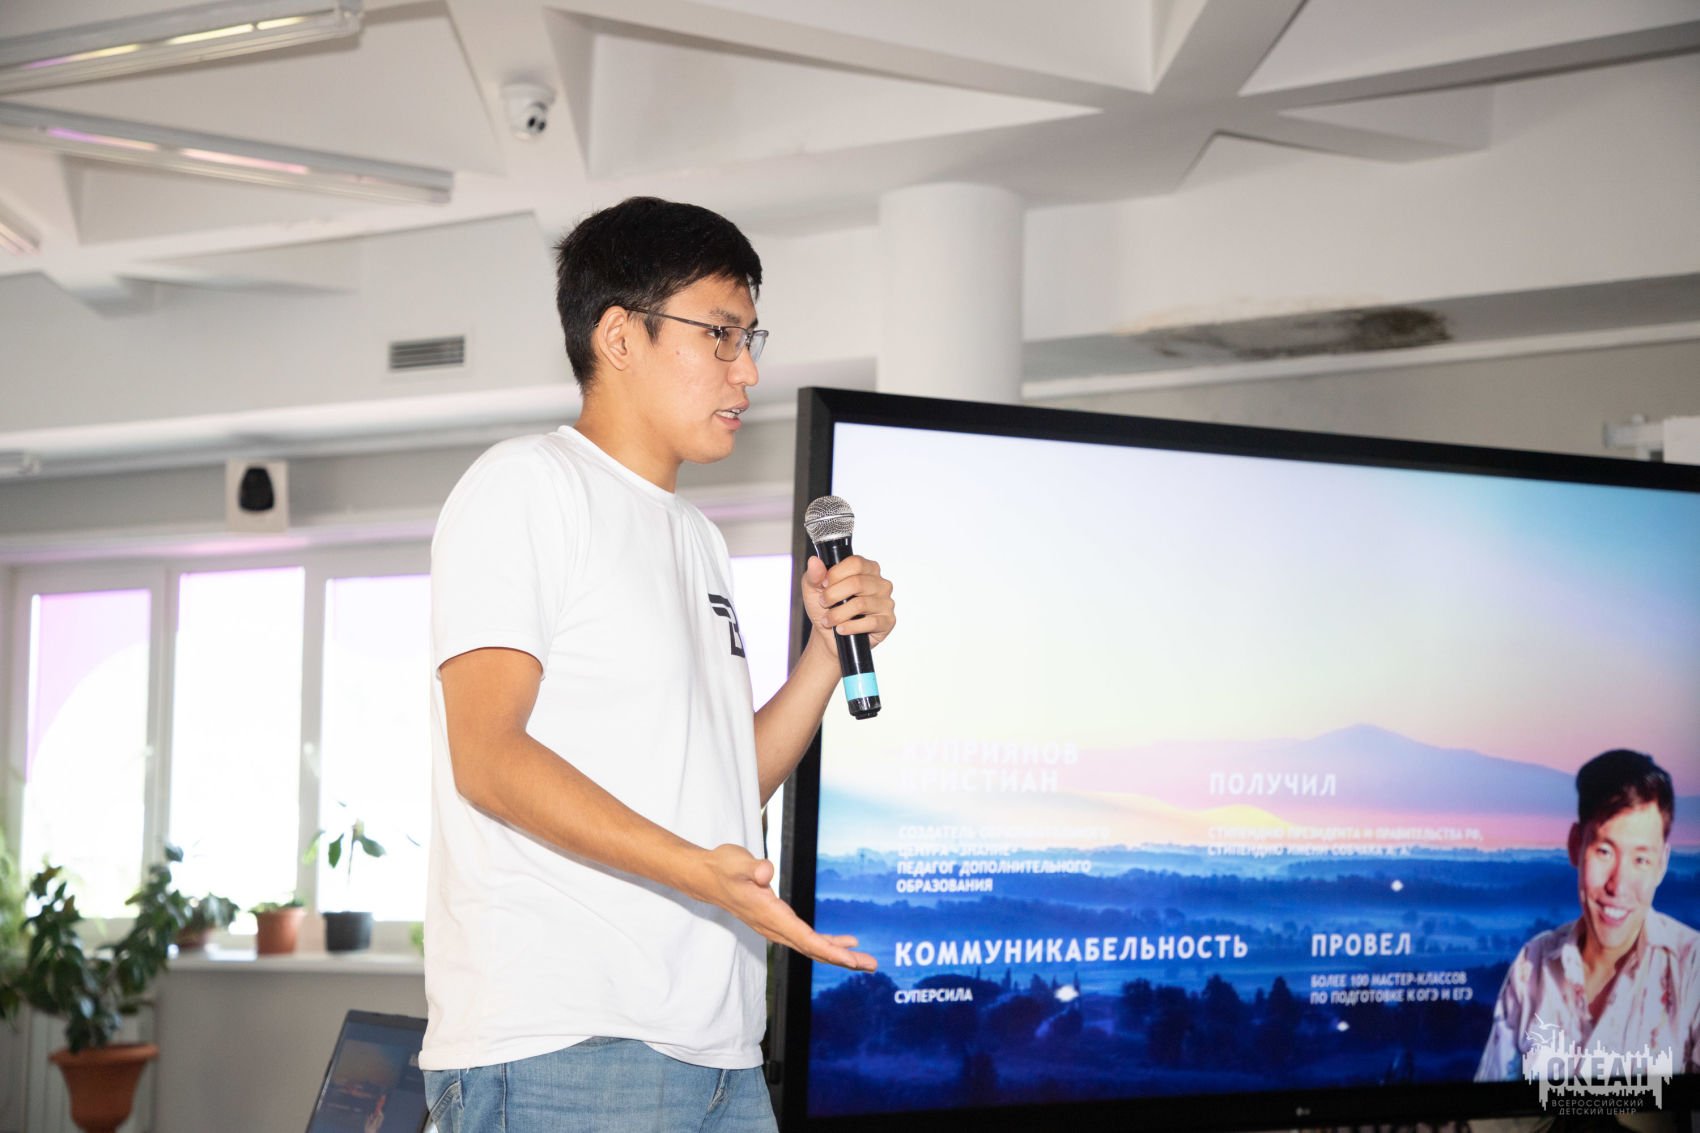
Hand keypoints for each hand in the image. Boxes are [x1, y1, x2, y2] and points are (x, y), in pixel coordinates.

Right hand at [694, 844, 875, 971]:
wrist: (706, 877)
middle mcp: (774, 926)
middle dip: (842, 958)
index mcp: (769, 915)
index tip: (851, 960)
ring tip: (865, 960)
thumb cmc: (723, 867)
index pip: (804, 938)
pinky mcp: (777, 922)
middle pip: (813, 948)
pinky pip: (806, 939)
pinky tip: (844, 943)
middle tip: (871, 964)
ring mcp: (775, 927)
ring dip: (838, 954)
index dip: (829, 950)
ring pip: (811, 946)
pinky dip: (826, 944)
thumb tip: (767, 873)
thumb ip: (754, 868)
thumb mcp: (737, 861)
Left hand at [801, 554, 895, 664]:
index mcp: (866, 569)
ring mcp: (886, 602)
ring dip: (838, 614)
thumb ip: (813, 575)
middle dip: (833, 595)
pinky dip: (850, 627)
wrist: (829, 635)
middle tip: (823, 603)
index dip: (836, 574)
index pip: (856, 563)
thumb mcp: (813, 590)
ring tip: (828, 620)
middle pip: (857, 583)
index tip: (823, 585)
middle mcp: (880, 583)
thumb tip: (814, 561)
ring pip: (860, 604)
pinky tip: (841, 629)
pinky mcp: (887, 621)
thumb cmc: (825, 609)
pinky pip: (870, 623)